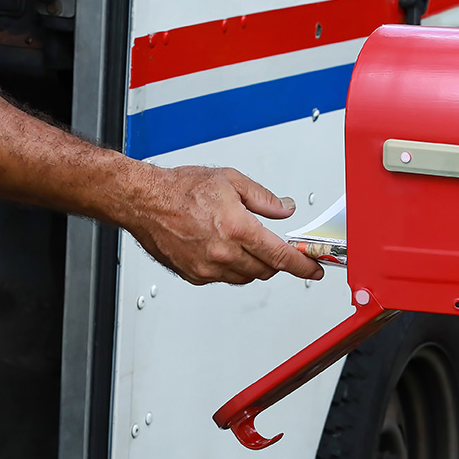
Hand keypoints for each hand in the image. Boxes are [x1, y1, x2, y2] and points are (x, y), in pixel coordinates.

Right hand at [124, 166, 323, 284]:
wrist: (144, 201)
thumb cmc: (179, 189)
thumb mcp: (230, 180)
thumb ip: (263, 198)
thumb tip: (285, 208)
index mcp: (237, 228)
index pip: (281, 256)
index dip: (303, 266)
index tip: (314, 270)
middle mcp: (223, 252)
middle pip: (265, 270)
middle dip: (275, 261)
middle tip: (274, 247)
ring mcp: (207, 267)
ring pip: (245, 277)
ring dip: (252, 265)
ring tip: (240, 243)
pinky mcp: (193, 275)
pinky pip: (222, 278)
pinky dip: (229, 268)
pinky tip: (221, 249)